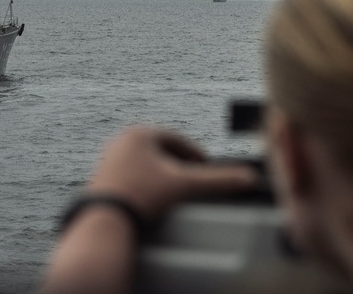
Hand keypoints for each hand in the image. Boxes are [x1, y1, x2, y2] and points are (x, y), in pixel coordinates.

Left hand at [85, 126, 258, 222]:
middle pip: (159, 149)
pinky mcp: (101, 174)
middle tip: (193, 175)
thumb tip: (251, 178)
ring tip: (175, 187)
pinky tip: (153, 196)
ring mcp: (109, 157)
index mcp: (141, 133)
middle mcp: (121, 140)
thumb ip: (219, 181)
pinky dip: (145, 180)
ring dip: (161, 171)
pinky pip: (130, 172)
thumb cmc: (143, 197)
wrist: (105, 219)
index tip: (206, 165)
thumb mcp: (187, 186)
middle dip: (178, 161)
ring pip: (144, 161)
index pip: (176, 139)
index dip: (195, 153)